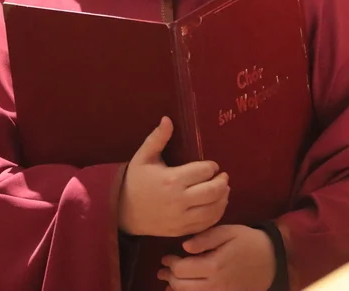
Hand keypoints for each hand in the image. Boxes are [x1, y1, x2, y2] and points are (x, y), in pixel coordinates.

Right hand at [118, 117, 229, 236]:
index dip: (211, 167)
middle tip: (223, 176)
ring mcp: (182, 218)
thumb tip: (168, 119)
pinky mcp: (183, 230)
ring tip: (224, 189)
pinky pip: (207, 224)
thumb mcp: (143, 157)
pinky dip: (217, 214)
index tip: (212, 165)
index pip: (203, 171)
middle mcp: (179, 200)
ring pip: (214, 209)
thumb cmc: (135, 181)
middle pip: (213, 191)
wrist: (124, 211)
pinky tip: (217, 205)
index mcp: (171, 180)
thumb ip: (157, 138)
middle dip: (222, 181)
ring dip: (223, 198)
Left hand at [158, 224, 275, 290]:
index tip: (165, 257)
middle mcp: (216, 285)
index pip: (181, 270)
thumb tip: (184, 246)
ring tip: (169, 283)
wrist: (272, 259)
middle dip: (170, 278)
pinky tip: (185, 290)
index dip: (170, 264)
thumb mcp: (227, 232)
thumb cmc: (248, 241)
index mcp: (213, 266)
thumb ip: (204, 239)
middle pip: (182, 287)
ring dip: (177, 290)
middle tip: (162, 270)